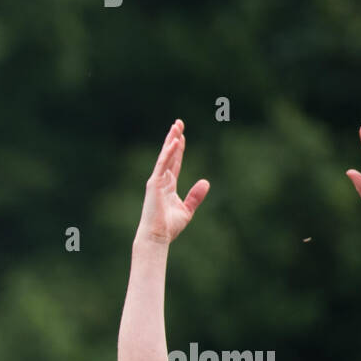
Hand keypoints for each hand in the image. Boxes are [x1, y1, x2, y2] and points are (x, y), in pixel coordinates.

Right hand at [135, 119, 208, 245]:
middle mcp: (161, 182)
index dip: (179, 150)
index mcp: (168, 187)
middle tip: (178, 123)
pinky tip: (175, 141)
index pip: (175, 164)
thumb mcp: (187, 210)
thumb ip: (196, 196)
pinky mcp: (154, 184)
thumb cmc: (169, 227)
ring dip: (171, 140)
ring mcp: (156, 182)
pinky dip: (168, 152)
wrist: (157, 237)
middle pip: (169, 155)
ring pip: (165, 156)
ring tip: (176, 125)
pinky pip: (163, 164)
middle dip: (173, 139)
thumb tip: (206, 182)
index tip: (182, 137)